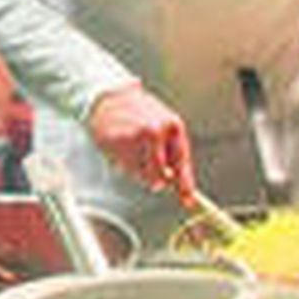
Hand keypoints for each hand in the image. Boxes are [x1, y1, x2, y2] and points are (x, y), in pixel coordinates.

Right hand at [87, 84, 194, 202]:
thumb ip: (171, 153)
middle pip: (158, 175)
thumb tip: (179, 184)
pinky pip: (123, 167)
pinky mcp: (115, 142)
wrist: (109, 97)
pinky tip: (121, 147)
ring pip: (140, 174)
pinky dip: (123, 163)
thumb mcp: (163, 126)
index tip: (188, 201)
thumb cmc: (139, 113)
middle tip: (149, 170)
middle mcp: (154, 131)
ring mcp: (133, 137)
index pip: (181, 162)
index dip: (185, 184)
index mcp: (172, 125)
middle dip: (155, 178)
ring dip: (137, 170)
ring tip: (132, 148)